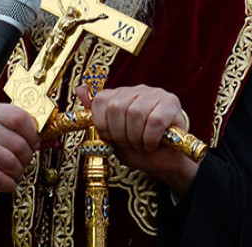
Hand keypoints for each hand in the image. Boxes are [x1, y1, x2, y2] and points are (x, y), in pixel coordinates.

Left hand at [77, 84, 198, 196]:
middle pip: (117, 107)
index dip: (103, 124)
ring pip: (136, 112)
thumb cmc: (139, 148)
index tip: (111, 138)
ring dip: (135, 137)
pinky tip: (151, 145)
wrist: (166, 162)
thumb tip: (80, 90)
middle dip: (120, 133)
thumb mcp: (113, 137)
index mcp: (121, 94)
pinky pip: (155, 120)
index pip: (101, 100)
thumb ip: (97, 116)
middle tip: (128, 144)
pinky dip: (150, 138)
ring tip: (140, 145)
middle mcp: (137, 89)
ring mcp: (155, 94)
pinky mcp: (171, 103)